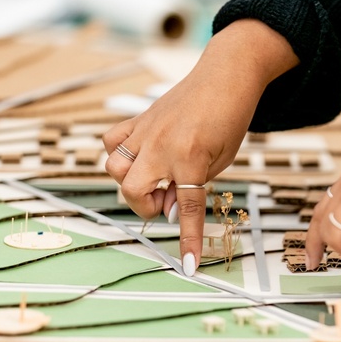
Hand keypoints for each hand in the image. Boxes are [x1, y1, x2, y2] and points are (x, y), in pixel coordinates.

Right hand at [103, 20, 298, 274]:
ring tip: (155, 180)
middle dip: (147, 206)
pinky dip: (120, 155)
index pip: (187, 209)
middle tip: (167, 200)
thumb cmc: (229, 119)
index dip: (188, 240)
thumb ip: (194, 184)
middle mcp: (162, 145)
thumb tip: (168, 207)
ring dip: (130, 183)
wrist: (225, 77)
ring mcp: (145, 131)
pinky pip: (112, 141)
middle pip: (133, 190)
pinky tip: (141, 158)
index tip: (189, 264)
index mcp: (191, 157)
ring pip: (114, 167)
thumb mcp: (221, 159)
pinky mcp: (138, 119)